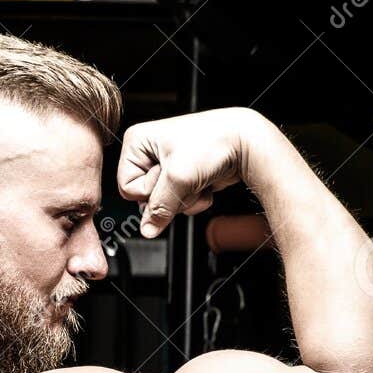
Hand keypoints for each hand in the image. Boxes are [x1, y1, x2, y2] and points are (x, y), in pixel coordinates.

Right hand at [117, 108, 262, 238]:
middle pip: (146, 198)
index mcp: (137, 142)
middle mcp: (149, 153)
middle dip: (170, 195)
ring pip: (164, 204)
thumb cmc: (214, 142)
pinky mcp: (182, 178)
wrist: (245, 143)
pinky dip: (195, 198)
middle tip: (185, 176)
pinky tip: (204, 181)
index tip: (167, 176)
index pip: (127, 188)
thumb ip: (158, 209)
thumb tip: (147, 230)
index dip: (149, 190)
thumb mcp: (178, 179)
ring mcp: (166, 167)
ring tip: (197, 178)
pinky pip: (179, 203)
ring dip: (185, 199)